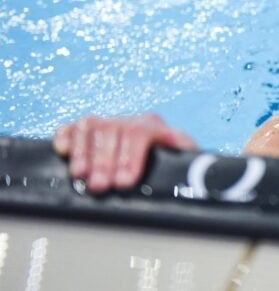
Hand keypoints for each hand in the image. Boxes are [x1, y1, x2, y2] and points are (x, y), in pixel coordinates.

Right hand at [52, 113, 196, 193]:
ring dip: (83, 151)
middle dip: (104, 161)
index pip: (141, 133)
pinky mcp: (94, 130)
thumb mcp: (185, 165)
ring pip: (94, 125)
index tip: (125, 183)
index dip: (131, 157)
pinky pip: (77, 126)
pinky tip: (62, 150)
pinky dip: (67, 135)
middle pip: (114, 130)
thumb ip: (187, 168)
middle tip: (99, 186)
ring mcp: (112, 122)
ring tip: (79, 175)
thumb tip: (189, 179)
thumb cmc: (174, 166)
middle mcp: (133, 120)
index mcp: (158, 128)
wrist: (167, 155)